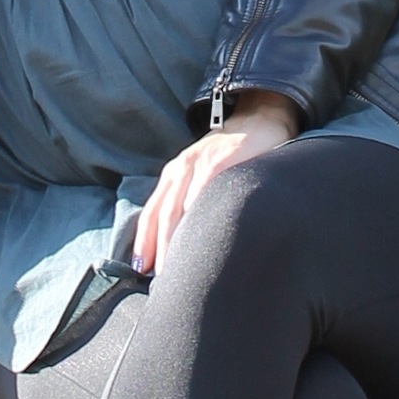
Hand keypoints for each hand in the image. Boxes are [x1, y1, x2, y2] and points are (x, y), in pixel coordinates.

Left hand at [133, 90, 299, 276]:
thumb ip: (190, 200)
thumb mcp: (202, 174)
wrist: (257, 120)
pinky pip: (205, 190)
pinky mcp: (222, 160)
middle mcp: (180, 169)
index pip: (152, 213)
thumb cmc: (230, 155)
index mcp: (173, 175)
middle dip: (159, 248)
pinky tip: (199, 233)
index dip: (144, 241)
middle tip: (161, 278)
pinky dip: (199, 212)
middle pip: (163, 214)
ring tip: (177, 266)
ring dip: (175, 239)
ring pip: (179, 207)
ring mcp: (200, 163)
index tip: (140, 268)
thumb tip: (181, 241)